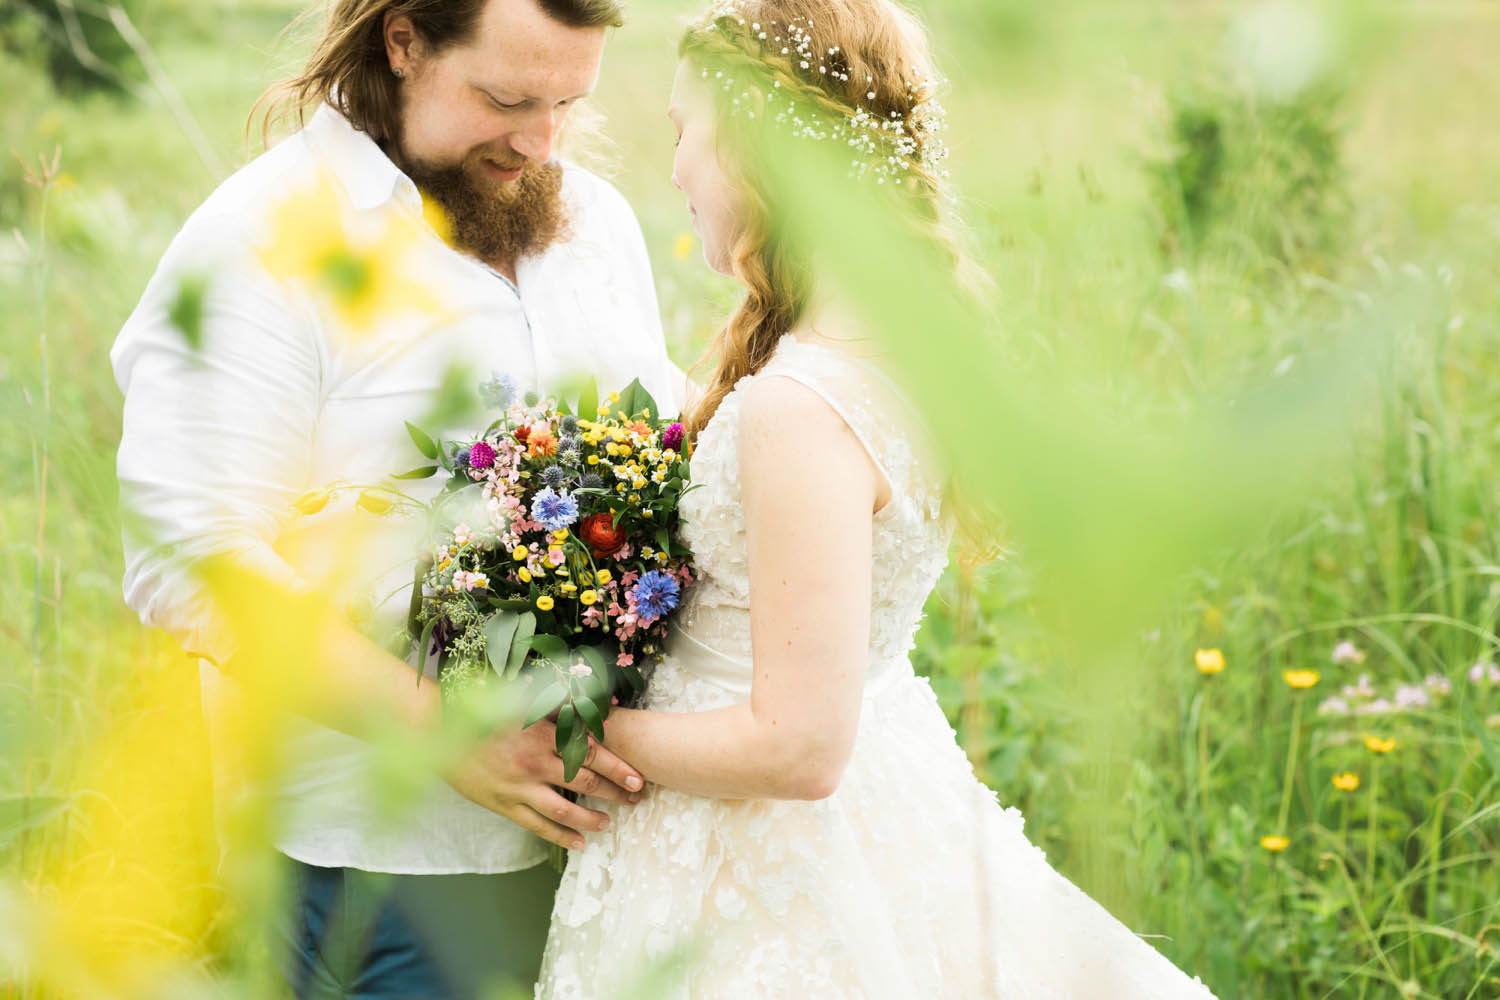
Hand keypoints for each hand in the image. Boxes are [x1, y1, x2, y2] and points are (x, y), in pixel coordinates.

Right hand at [443, 719, 643, 849]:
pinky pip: (537, 826)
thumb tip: (590, 706)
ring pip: (564, 810)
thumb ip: (556, 708)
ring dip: (590, 819)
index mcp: (541, 734)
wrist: (440, 734)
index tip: (637, 777)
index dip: (616, 766)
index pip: (589, 752)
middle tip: (636, 799)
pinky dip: (560, 836)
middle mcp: (534, 763)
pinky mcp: (504, 805)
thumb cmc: (483, 713)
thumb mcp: (521, 704)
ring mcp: (519, 787)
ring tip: (609, 823)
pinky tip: (579, 844)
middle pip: (584, 782)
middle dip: (614, 792)